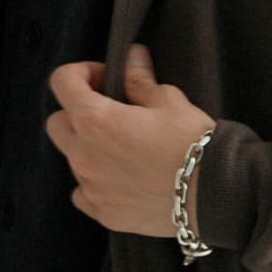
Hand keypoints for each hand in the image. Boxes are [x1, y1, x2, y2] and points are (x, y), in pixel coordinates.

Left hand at [44, 42, 215, 238]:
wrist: (214, 192)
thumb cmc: (191, 142)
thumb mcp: (168, 100)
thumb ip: (139, 80)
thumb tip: (132, 58)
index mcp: (94, 120)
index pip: (61, 82)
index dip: (81, 73)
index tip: (105, 78)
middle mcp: (83, 154)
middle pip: (57, 123)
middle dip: (77, 112)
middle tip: (110, 112)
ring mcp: (91, 186)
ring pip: (72, 159)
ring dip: (89, 148)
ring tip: (124, 148)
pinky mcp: (103, 213)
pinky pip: (84, 193)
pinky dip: (95, 183)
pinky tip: (121, 178)